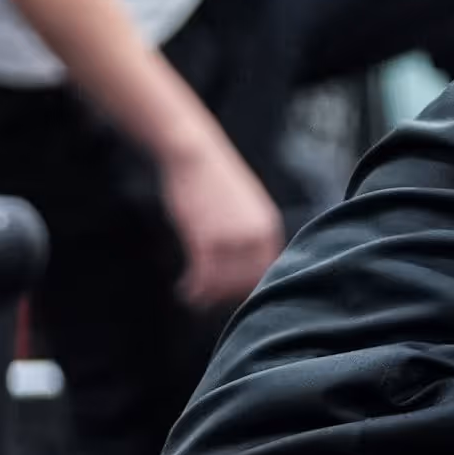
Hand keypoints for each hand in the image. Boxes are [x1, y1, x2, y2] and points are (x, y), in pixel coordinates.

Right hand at [163, 126, 283, 308]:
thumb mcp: (245, 206)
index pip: (267, 271)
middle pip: (246, 282)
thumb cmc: (213, 179)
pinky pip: (203, 276)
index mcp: (268, 227)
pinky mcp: (206, 238)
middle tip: (209, 302)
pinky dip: (194, 288)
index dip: (249, 287)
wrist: (194, 152)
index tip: (231, 294)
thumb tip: (243, 263)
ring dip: (207, 296)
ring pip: (223, 284)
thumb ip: (250, 233)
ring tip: (193, 299)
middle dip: (226, 297)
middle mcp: (255, 235)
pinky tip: (185, 289)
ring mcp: (232, 238)